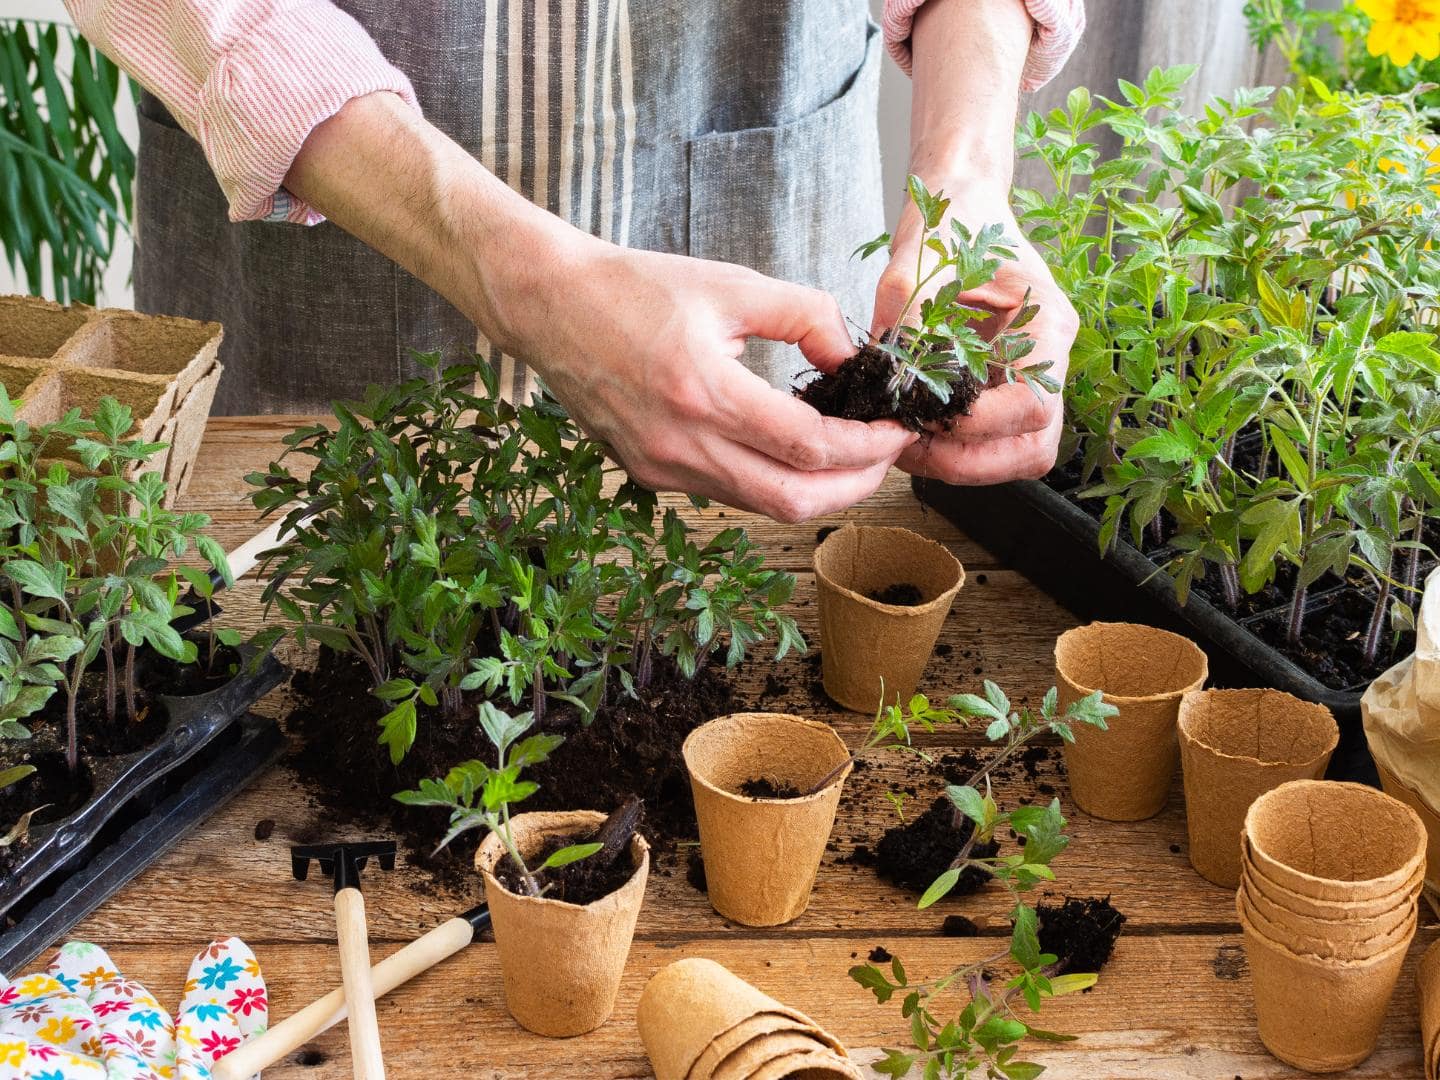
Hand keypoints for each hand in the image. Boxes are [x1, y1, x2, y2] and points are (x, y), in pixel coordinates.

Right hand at [496, 234, 915, 521]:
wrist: (550, 307)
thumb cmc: (636, 288)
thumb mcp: (731, 284)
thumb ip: (805, 315)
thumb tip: (854, 356)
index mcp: (705, 392)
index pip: (809, 445)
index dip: (866, 446)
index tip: (896, 428)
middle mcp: (682, 444)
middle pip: (793, 500)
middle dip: (855, 486)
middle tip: (886, 455)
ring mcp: (662, 467)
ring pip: (762, 505)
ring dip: (816, 489)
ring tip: (849, 456)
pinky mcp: (649, 474)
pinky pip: (728, 493)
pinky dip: (771, 481)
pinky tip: (791, 453)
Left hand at [872, 185, 1075, 484]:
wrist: (961, 199)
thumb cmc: (950, 218)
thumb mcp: (919, 258)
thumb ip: (908, 313)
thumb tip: (890, 374)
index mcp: (1049, 322)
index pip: (1032, 405)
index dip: (979, 426)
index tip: (923, 418)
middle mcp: (1050, 356)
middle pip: (1032, 446)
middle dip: (968, 460)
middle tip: (906, 446)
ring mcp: (1030, 375)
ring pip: (1015, 453)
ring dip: (959, 461)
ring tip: (903, 441)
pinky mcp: (1003, 385)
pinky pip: (991, 440)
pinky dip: (952, 447)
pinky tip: (909, 428)